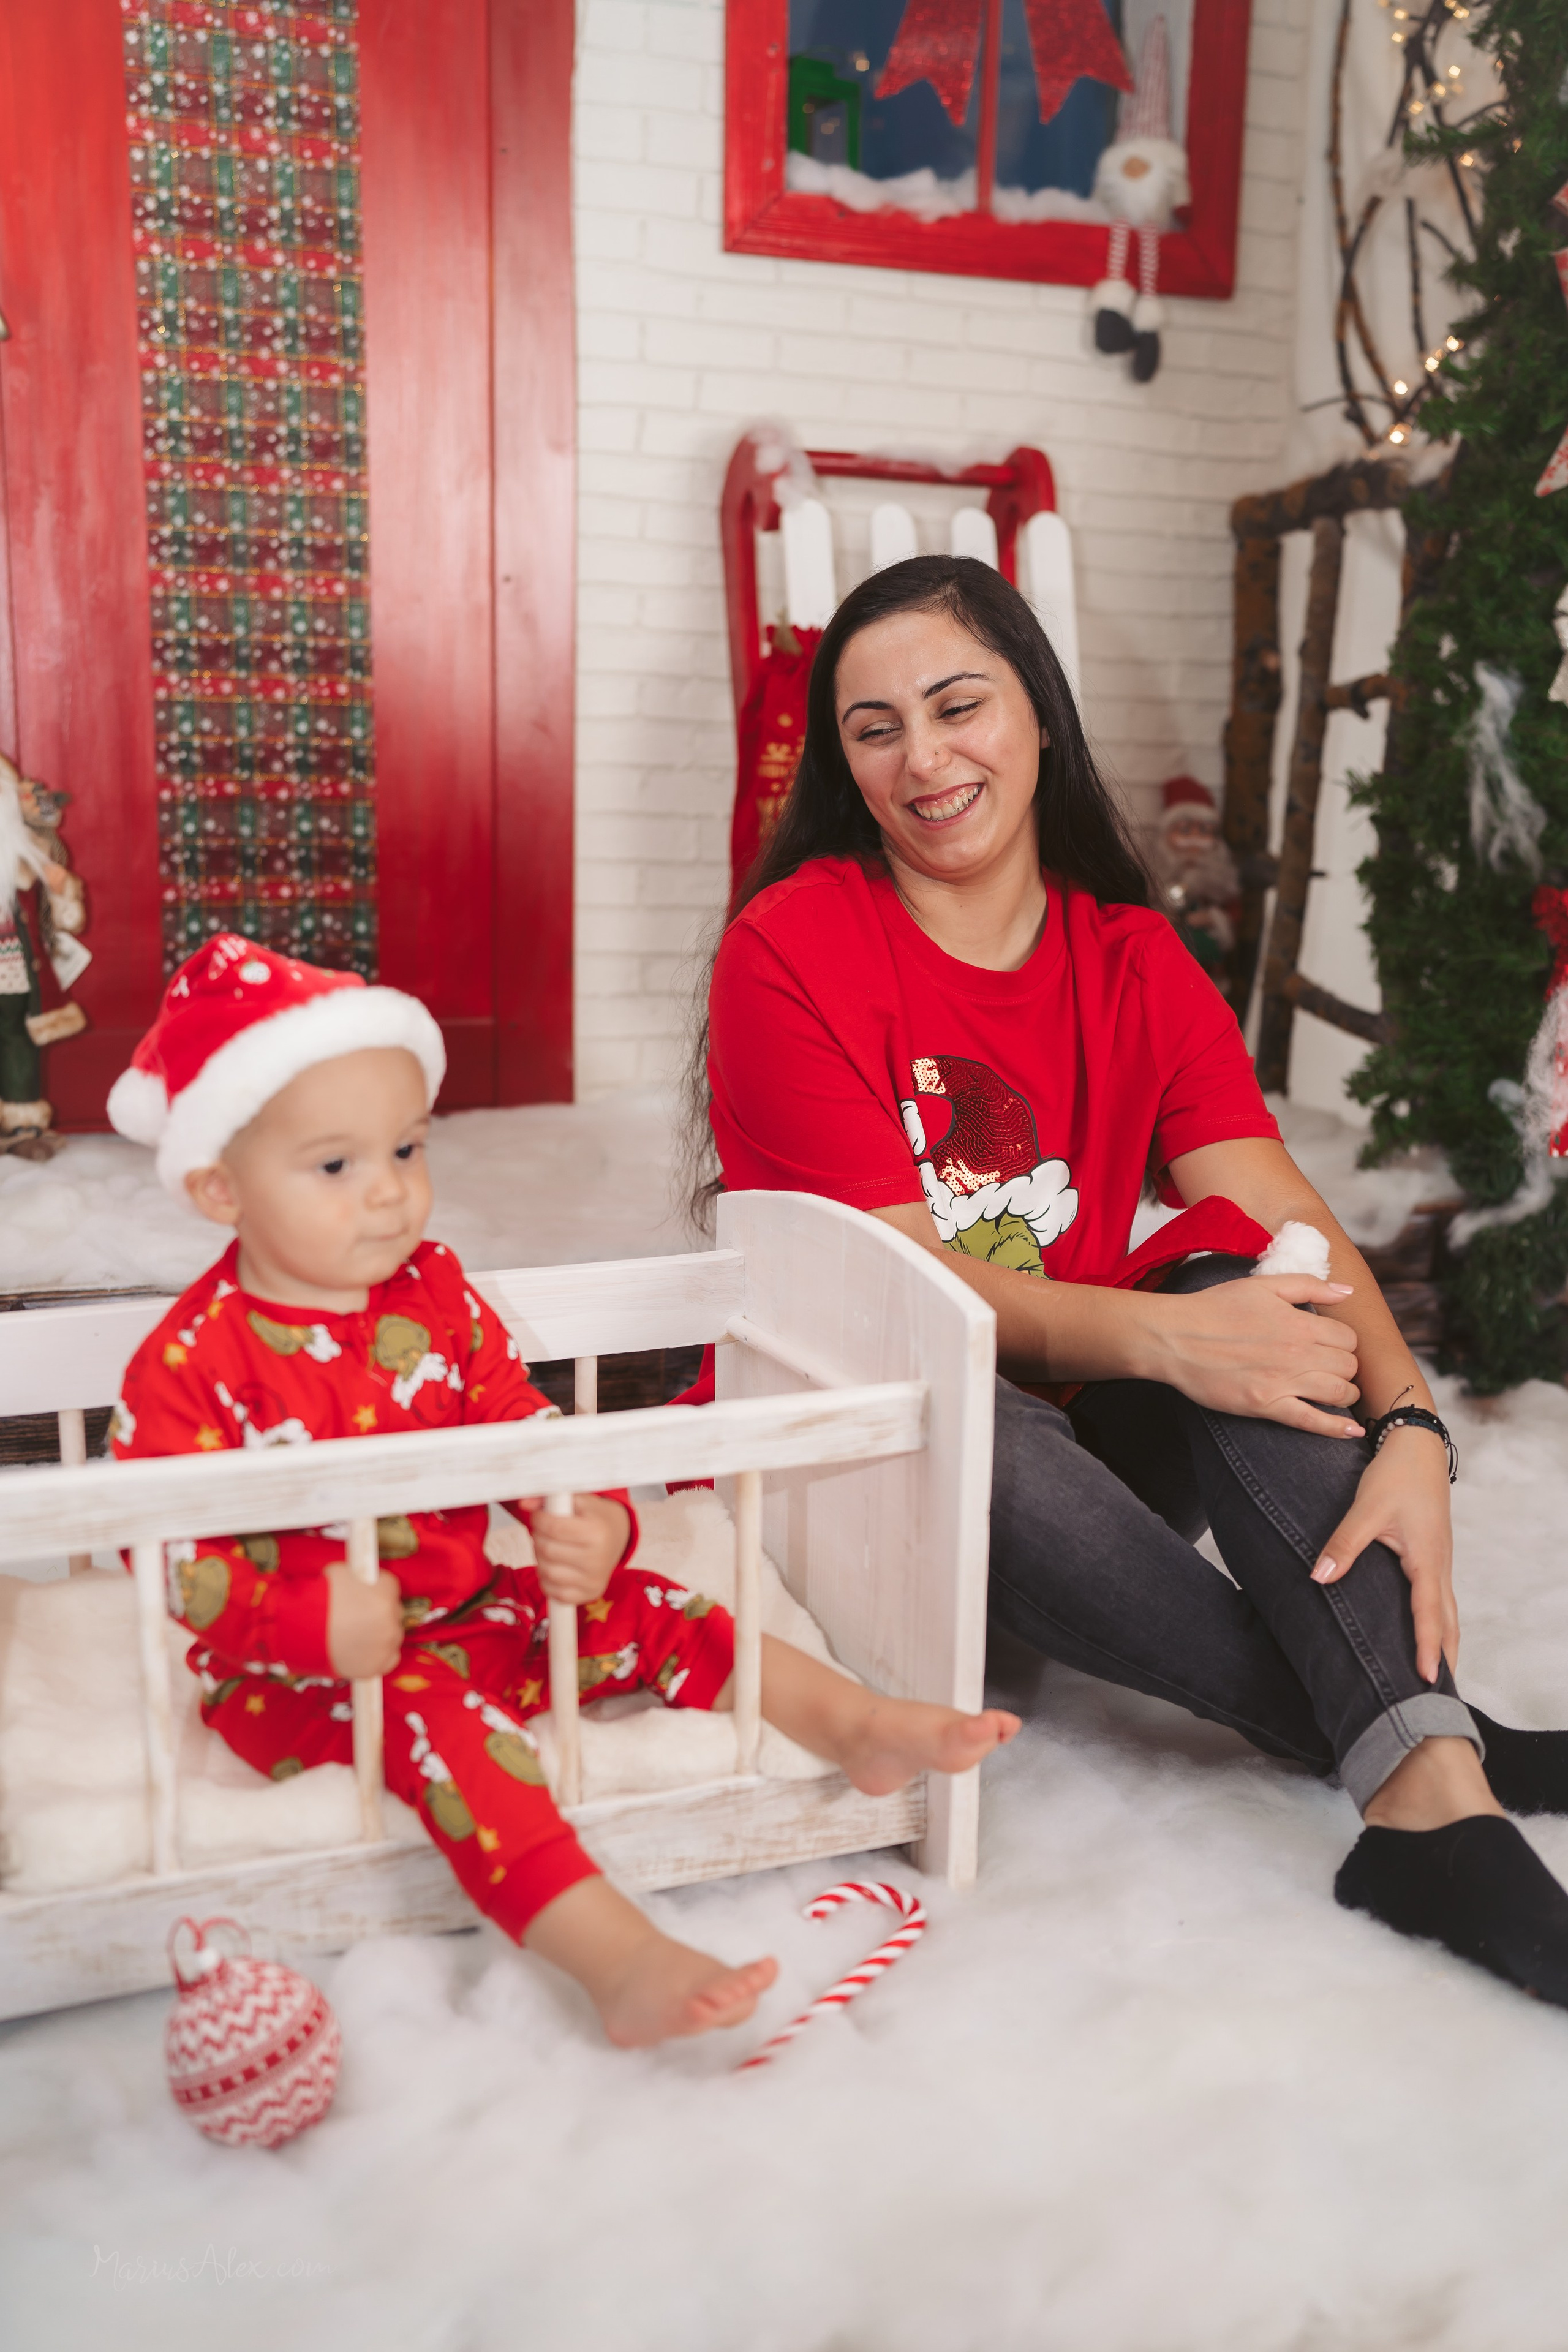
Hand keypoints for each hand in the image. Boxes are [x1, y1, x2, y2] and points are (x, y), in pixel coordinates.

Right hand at [324, 1560, 403, 1678]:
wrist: (301, 1631)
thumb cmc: (318, 1599)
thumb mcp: (339, 1573)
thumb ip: (357, 1578)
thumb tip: (360, 1580)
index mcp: (385, 1588)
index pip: (390, 1586)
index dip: (375, 1591)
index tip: (365, 1596)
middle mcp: (392, 1613)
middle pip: (393, 1611)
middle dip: (378, 1613)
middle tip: (359, 1617)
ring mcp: (387, 1640)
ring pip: (392, 1635)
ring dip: (379, 1634)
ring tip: (357, 1636)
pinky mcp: (379, 1662)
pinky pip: (389, 1658)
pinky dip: (379, 1655)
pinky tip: (364, 1651)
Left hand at [517, 1494, 631, 1606]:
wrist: (618, 1538)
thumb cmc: (594, 1517)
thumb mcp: (578, 1501)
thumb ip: (549, 1498)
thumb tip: (524, 1504)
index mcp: (597, 1532)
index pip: (554, 1528)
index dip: (539, 1519)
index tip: (538, 1516)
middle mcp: (598, 1559)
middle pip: (547, 1550)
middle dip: (538, 1537)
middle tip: (543, 1531)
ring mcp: (593, 1580)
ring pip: (546, 1572)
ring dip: (540, 1558)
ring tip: (549, 1547)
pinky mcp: (589, 1594)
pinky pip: (553, 1591)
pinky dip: (545, 1578)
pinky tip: (554, 1565)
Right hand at [1145, 1275, 1364, 1436]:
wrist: (1175, 1337)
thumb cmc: (1214, 1308)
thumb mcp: (1262, 1285)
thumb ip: (1309, 1285)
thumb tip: (1347, 1290)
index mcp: (1299, 1323)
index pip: (1348, 1338)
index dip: (1343, 1343)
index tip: (1330, 1347)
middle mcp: (1297, 1353)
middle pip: (1348, 1367)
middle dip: (1345, 1368)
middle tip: (1330, 1369)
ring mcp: (1283, 1382)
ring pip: (1339, 1394)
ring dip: (1345, 1395)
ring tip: (1336, 1393)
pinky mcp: (1266, 1406)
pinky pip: (1312, 1421)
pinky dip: (1336, 1429)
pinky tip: (1351, 1432)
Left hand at [1311, 1425, 1457, 1683]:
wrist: (1416, 1446)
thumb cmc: (1395, 1476)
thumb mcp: (1366, 1509)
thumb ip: (1344, 1544)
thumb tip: (1319, 1578)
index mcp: (1427, 1560)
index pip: (1429, 1614)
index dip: (1426, 1648)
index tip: (1425, 1680)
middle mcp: (1439, 1565)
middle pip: (1448, 1622)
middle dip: (1443, 1657)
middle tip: (1437, 1695)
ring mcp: (1438, 1561)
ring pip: (1447, 1610)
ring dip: (1444, 1641)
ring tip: (1436, 1674)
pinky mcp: (1432, 1554)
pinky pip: (1439, 1597)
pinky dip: (1438, 1621)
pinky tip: (1425, 1630)